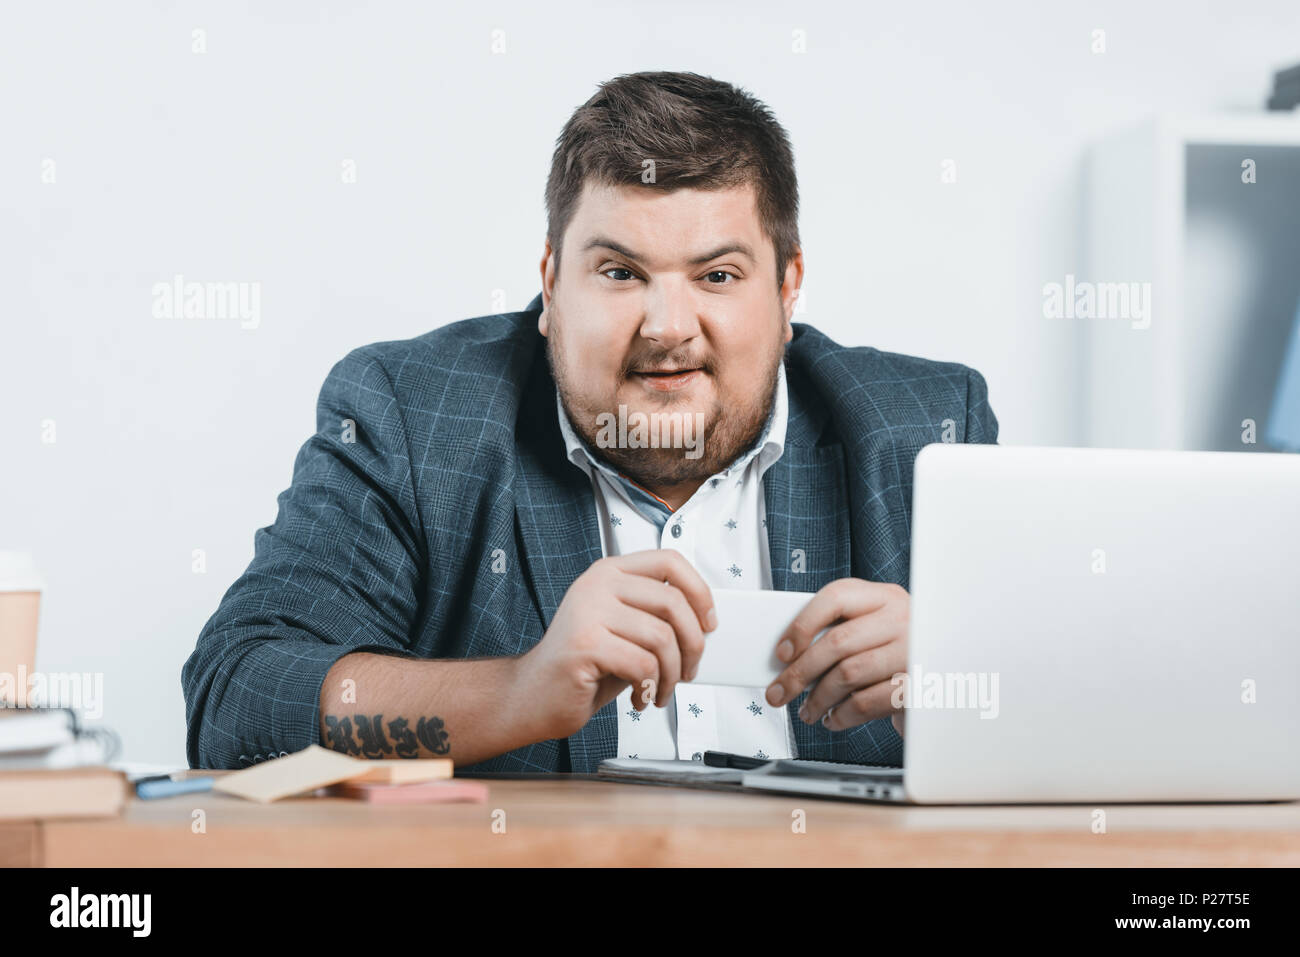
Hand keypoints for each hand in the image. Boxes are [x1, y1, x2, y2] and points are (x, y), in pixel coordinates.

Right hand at [512, 550, 715, 741]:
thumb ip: (656, 615)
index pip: (670, 561)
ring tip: (659, 691)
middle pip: (673, 603)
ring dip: (671, 675)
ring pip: (662, 638)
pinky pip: (642, 665)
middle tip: (687, 672)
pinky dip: (649, 688)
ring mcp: (588, 612)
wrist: (534, 695)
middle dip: (692, 646)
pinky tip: (639, 698)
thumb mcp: (625, 629)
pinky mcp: (584, 644)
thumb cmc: (585, 666)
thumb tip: (704, 621)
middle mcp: (598, 585)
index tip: (708, 623)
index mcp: (610, 572)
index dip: (699, 591)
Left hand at [763, 579, 908, 735]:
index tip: (782, 652)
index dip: (802, 625)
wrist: (947, 673)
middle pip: (837, 642)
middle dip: (799, 672)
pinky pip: (867, 702)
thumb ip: (839, 630)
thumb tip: (789, 656)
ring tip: (807, 710)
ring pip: (849, 674)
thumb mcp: (872, 627)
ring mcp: (912, 653)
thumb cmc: (895, 650)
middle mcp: (902, 620)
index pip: (836, 597)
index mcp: (885, 597)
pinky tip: (833, 718)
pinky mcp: (917, 687)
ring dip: (818, 698)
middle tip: (779, 692)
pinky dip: (842, 715)